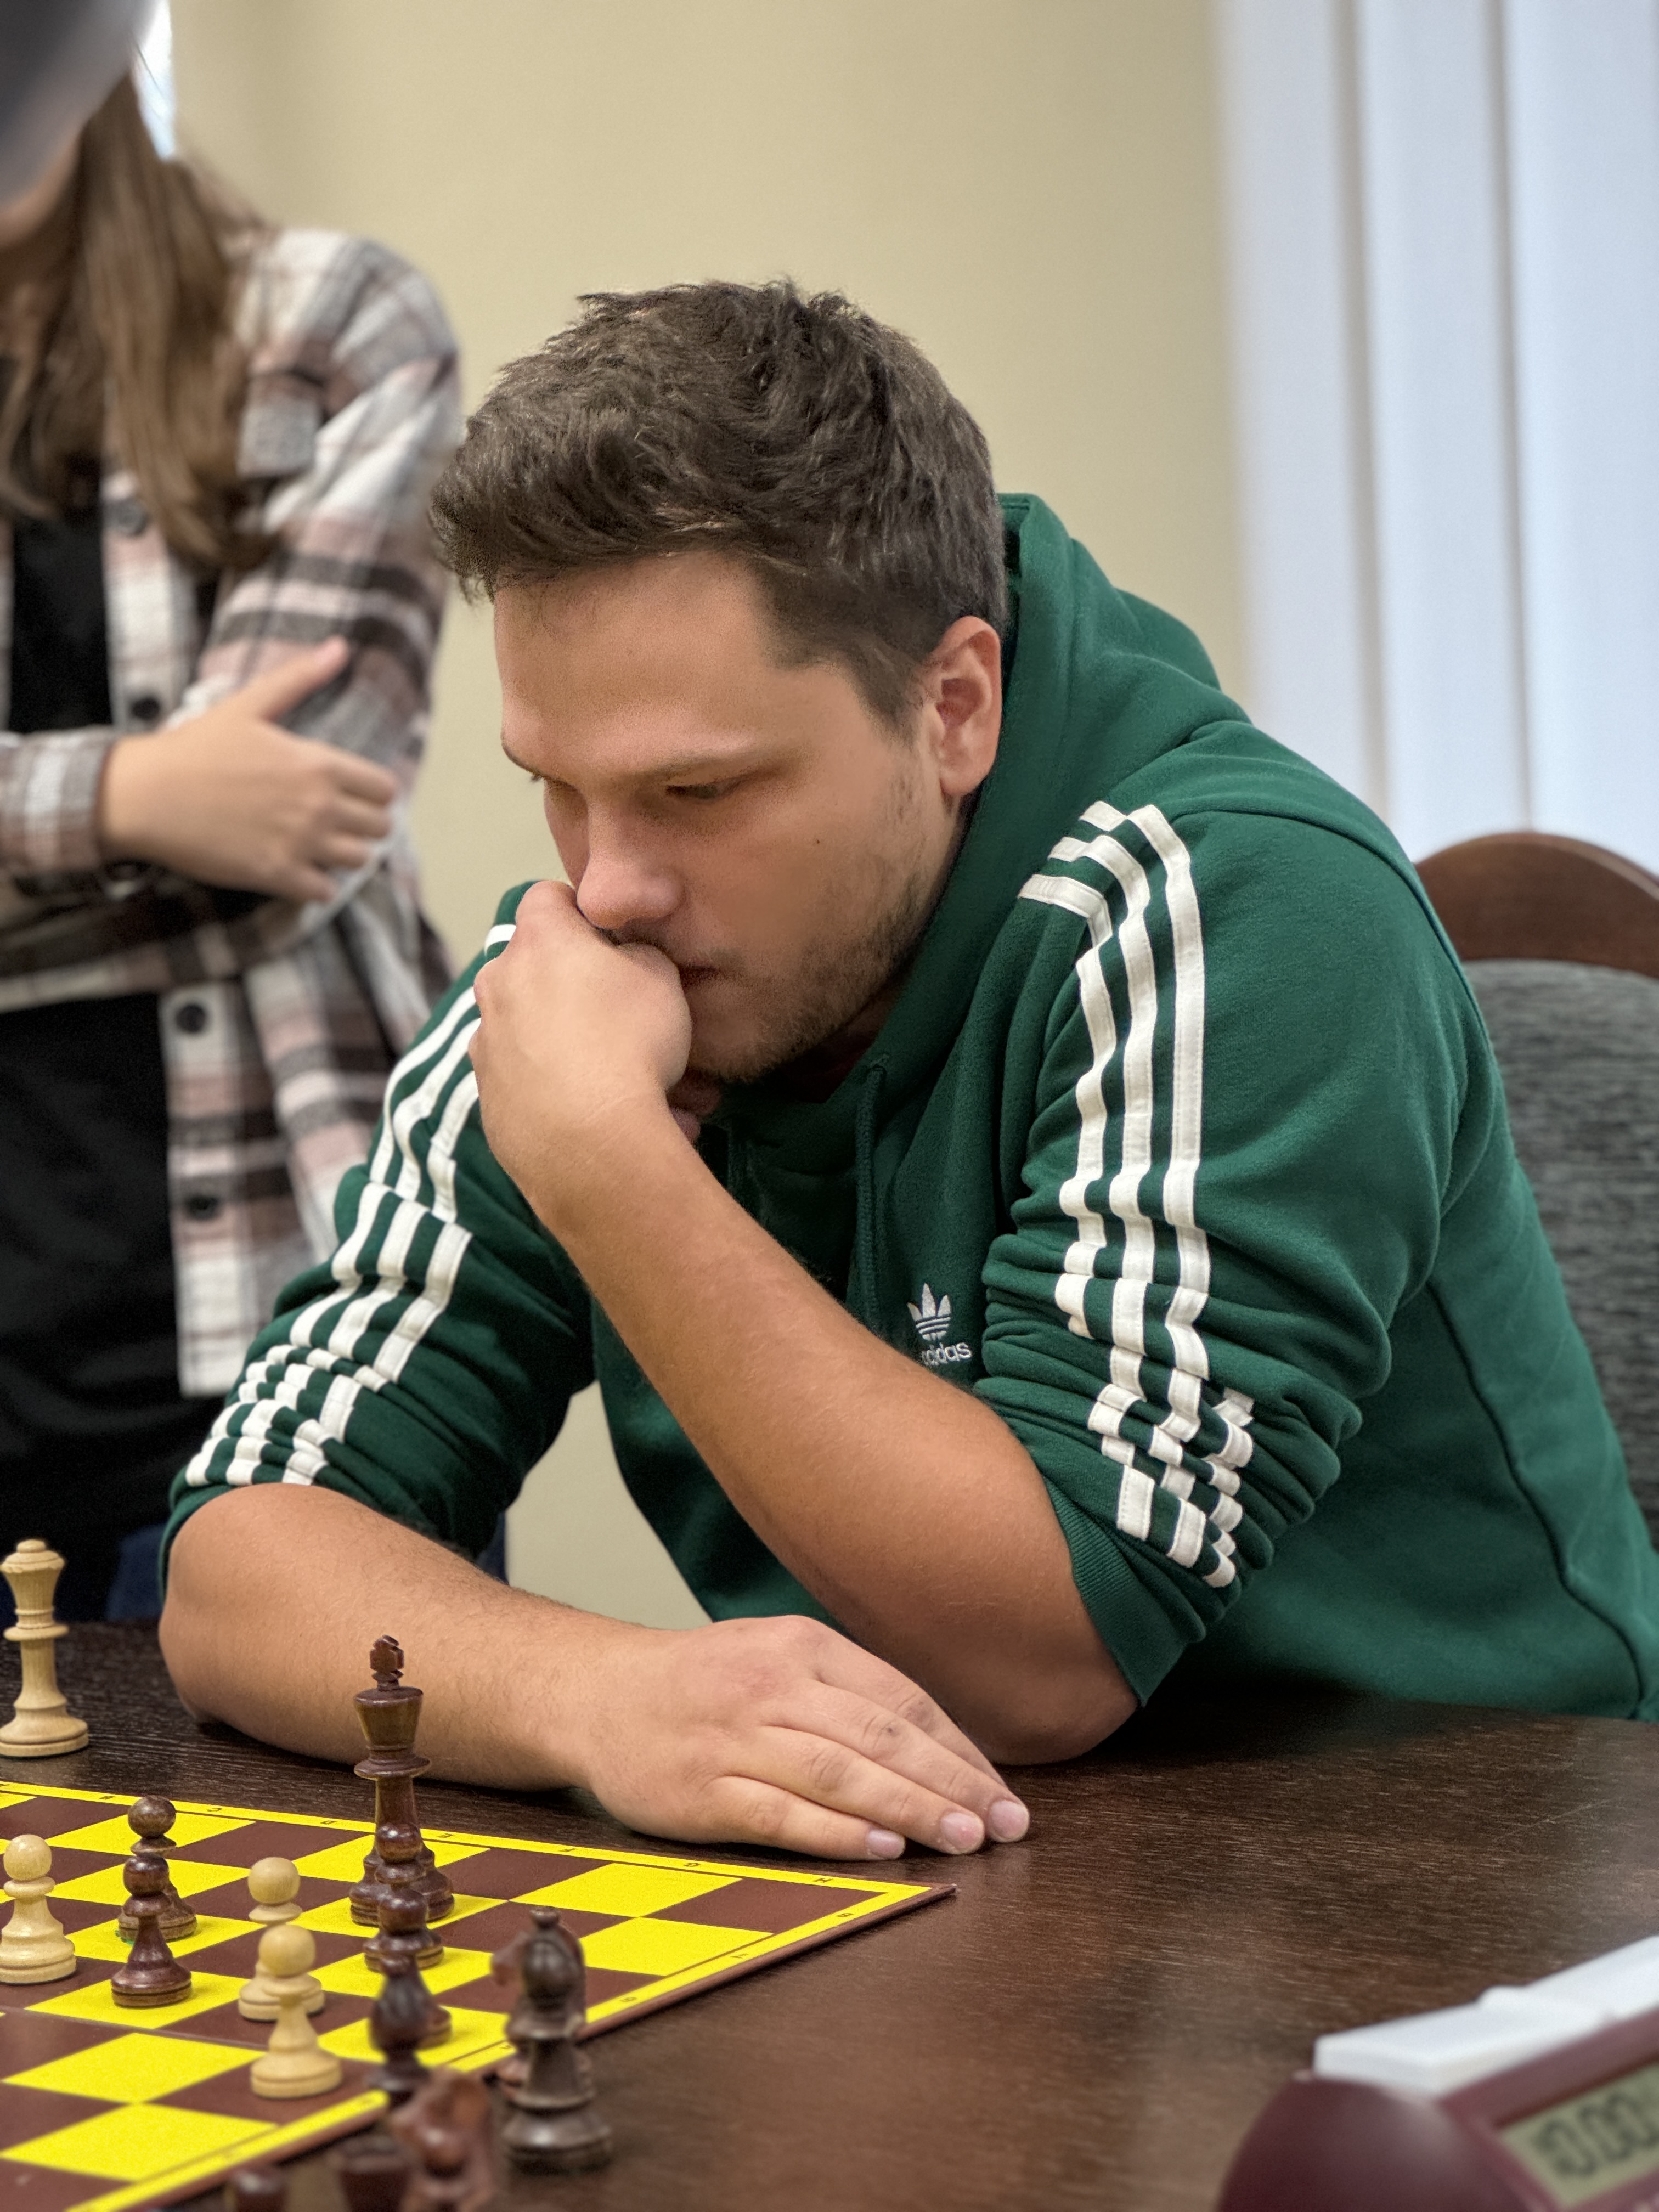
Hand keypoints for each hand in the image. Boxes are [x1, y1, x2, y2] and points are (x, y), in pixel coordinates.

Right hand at [97, 639, 396, 902]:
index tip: (353, 795)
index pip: (384, 789)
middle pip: (380, 828)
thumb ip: (299, 678)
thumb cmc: (194, 747)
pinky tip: (298, 871)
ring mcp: (300, 843)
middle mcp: (318, 805)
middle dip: (364, 825)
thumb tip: (339, 648)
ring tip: (318, 846)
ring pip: (358, 861)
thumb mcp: (249, 704)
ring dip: (343, 855)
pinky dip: (317, 885)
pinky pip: (325, 892)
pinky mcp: (277, 875)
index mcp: (317, 764)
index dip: (373, 793)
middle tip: (335, 821)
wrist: (145, 795)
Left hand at [470, 879, 695, 1211]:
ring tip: (634, 1087)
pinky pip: (530, 1083)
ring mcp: (485, 1044)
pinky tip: (606, 1119)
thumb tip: (623, 959)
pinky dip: (561, 1093)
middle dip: (578, 989)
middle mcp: (498, 984)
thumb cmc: (631, 1042)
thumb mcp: (662, 979)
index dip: (580, 912)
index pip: (546, 897)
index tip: (610, 942)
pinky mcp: (488, 1099)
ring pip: (536, 1033)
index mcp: (538, 942)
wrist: (591, 1142)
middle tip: (630, 1023)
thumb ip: (638, 955)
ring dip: (576, 1048)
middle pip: (536, 970)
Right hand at [567, 1614, 1030, 1859]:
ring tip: (965, 1838)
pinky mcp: (702, 1790)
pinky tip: (883, 1849)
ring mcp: (736, 1738)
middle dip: (951, 1782)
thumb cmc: (704, 1683)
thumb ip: (847, 1691)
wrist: (599, 1694)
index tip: (1003, 1790)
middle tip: (1006, 1823)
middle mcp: (774, 1686)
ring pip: (839, 1772)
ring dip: (909, 1807)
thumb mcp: (777, 1655)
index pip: (900, 1698)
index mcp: (803, 1646)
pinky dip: (836, 1833)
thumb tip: (937, 1746)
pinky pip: (781, 1813)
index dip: (958, 1747)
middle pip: (880, 1735)